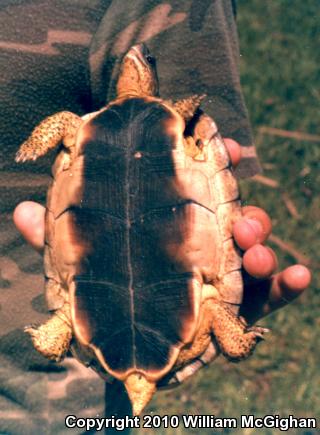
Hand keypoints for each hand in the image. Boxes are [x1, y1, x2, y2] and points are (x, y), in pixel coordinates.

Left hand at [13, 139, 310, 323]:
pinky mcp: (236, 310)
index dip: (214, 164)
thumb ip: (57, 242)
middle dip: (242, 209)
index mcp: (170, 229)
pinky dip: (286, 285)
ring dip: (262, 245)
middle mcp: (199, 248)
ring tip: (257, 247)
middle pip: (230, 221)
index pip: (197, 190)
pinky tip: (301, 276)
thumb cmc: (107, 295)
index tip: (226, 145)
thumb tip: (20, 211)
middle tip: (242, 213)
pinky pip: (267, 298)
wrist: (122, 349)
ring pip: (251, 255)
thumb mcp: (80, 264)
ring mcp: (219, 278)